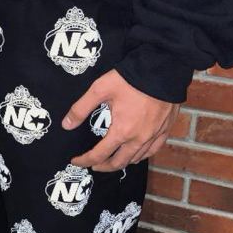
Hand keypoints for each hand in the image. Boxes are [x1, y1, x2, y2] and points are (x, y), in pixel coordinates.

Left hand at [62, 69, 179, 171]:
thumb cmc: (132, 77)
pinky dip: (141, 155)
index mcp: (121, 132)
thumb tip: (66, 125)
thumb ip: (81, 108)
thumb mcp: (100, 89)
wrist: (165, 66)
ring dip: (121, 162)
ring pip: (136, 159)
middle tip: (94, 165)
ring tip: (112, 159)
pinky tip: (136, 153)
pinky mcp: (166, 130)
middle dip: (103, 166)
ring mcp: (154, 136)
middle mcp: (138, 139)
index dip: (84, 160)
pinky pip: (152, 150)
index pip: (98, 155)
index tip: (76, 160)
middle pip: (118, 163)